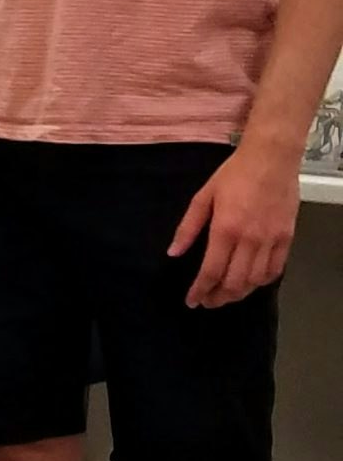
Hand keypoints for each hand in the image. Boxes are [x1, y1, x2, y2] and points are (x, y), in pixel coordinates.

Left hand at [169, 141, 300, 307]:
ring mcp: (271, 240)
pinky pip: (276, 269)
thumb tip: (173, 253)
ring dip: (239, 293)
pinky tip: (251, 282)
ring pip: (256, 280)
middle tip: (208, 301)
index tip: (192, 301)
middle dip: (219, 297)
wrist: (271, 159)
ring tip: (226, 295)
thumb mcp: (203, 197)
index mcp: (225, 230)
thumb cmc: (234, 175)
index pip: (211, 271)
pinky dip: (262, 281)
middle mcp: (250, 240)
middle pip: (235, 282)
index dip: (200, 290)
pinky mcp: (287, 237)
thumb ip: (187, 228)